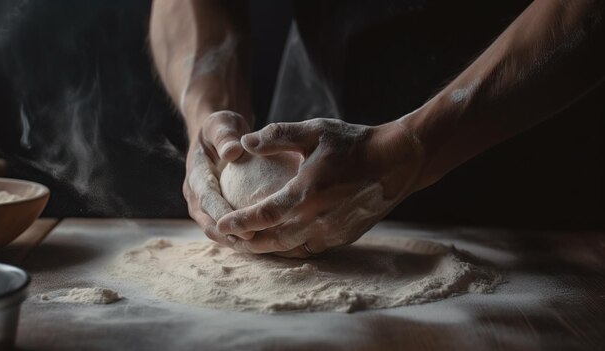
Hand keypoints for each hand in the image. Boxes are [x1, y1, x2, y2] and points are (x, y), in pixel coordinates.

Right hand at [184, 110, 252, 244]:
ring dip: (237, 242)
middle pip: (209, 222)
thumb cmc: (222, 127)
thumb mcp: (221, 124)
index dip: (221, 213)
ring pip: (218, 231)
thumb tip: (232, 151)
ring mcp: (204, 206)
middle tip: (256, 244)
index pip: (206, 198)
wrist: (216, 135)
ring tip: (263, 248)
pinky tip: (268, 240)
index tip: (241, 223)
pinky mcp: (216, 211)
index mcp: (195, 176)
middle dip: (229, 236)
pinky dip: (243, 236)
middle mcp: (196, 195)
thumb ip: (225, 136)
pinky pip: (229, 227)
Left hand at [216, 118, 426, 257]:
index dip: (238, 222)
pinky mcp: (343, 237)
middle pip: (272, 241)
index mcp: (306, 194)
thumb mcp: (315, 131)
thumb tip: (243, 142)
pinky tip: (278, 241)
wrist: (397, 162)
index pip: (262, 216)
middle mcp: (317, 220)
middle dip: (245, 242)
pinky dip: (289, 248)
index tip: (220, 223)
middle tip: (225, 238)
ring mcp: (332, 232)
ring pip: (290, 249)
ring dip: (265, 248)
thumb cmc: (354, 143)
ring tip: (246, 243)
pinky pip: (309, 248)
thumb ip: (277, 136)